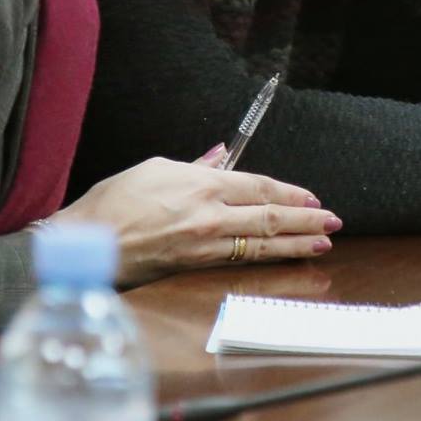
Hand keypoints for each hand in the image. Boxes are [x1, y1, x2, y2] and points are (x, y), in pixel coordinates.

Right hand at [51, 155, 340, 286]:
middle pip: (270, 217)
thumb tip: (221, 156)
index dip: (291, 194)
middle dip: (306, 220)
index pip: (260, 187)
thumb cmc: (114, 202)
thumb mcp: (155, 168)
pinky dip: (267, 257)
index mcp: (203, 184)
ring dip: (296, 244)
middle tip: (333, 222)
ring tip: (322, 244)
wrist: (86, 244)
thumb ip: (196, 164)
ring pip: (261, 243)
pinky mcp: (195, 265)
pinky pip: (239, 259)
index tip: (313, 199)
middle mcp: (210, 215)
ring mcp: (204, 244)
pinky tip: (283, 257)